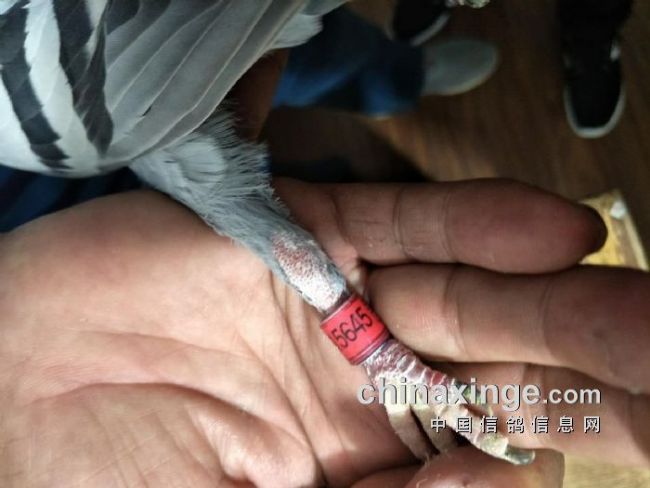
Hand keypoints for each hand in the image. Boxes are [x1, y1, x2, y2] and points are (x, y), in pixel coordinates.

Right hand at [3, 178, 639, 486]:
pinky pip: (406, 224)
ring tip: (629, 294)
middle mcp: (354, 382)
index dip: (537, 456)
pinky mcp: (301, 236)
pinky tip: (551, 229)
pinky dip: (478, 223)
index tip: (604, 450)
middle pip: (486, 372)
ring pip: (460, 291)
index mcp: (349, 468)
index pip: (474, 460)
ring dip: (545, 295)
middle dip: (573, 367)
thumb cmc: (101, 482)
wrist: (11, 381)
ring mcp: (333, 303)